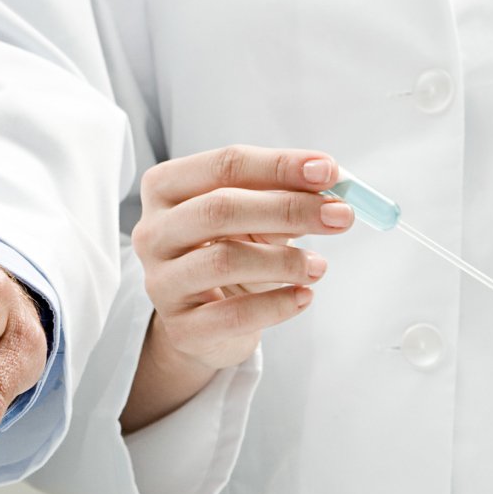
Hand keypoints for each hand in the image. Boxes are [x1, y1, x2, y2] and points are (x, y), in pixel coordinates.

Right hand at [121, 145, 347, 433]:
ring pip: (225, 261)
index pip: (224, 165)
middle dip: (289, 209)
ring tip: (319, 265)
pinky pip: (234, 314)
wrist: (203, 321)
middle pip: (221, 209)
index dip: (280, 165)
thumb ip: (283, 193)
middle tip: (339, 216)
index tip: (328, 171)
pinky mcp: (182, 328)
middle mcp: (153, 233)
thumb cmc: (231, 251)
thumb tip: (331, 179)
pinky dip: (278, 304)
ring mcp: (162, 282)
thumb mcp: (252, 216)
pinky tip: (303, 296)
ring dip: (285, 260)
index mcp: (165, 188)